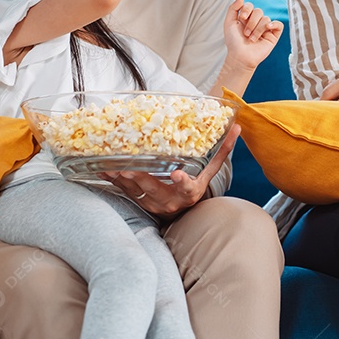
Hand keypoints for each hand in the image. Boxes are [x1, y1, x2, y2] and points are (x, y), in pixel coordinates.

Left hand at [103, 123, 240, 218]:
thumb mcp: (209, 171)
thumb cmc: (195, 186)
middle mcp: (171, 200)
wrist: (181, 211)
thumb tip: (236, 127)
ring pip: (135, 191)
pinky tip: (102, 168)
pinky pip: (123, 191)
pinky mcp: (139, 202)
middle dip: (141, 179)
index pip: (188, 187)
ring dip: (121, 179)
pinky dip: (112, 179)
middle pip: (155, 189)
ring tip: (110, 166)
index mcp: (190, 192)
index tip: (177, 175)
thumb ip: (221, 151)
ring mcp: (152, 203)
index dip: (182, 181)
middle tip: (128, 168)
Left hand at [222, 0, 282, 70]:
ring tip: (251, 39)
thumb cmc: (233, 42)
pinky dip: (274, 24)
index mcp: (246, 18)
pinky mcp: (273, 35)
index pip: (250, 5)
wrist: (240, 57)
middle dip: (251, 22)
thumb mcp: (229, 23)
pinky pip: (279, 24)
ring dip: (257, 29)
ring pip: (266, 19)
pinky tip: (267, 28)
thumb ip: (233, 8)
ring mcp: (265, 29)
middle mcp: (256, 22)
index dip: (247, 9)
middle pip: (259, 11)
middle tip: (245, 33)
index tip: (242, 18)